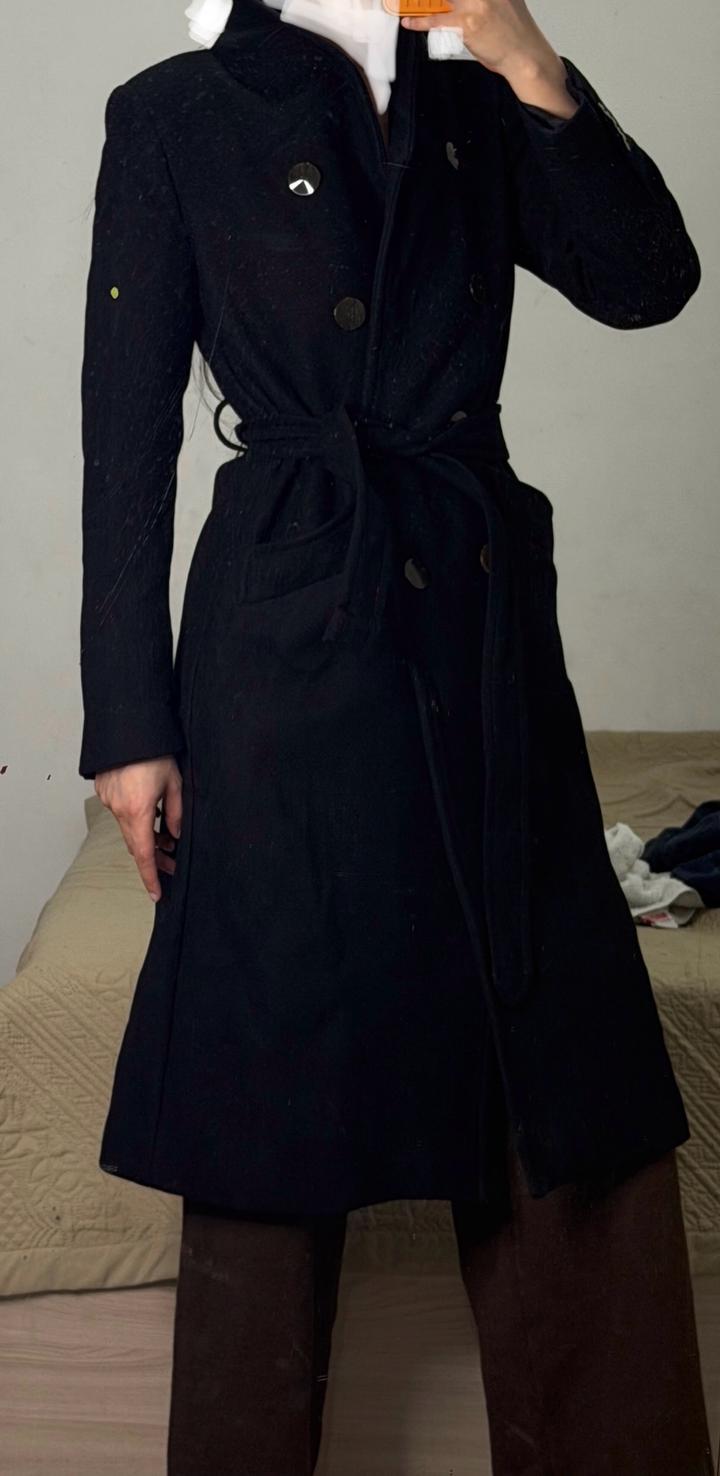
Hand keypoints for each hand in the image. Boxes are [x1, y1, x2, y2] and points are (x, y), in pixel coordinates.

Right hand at [94, 756, 182, 901]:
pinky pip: (121, 812)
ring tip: (167, 837)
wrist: (128, 727)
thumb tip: (175, 835)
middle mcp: (119, 809)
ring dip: (146, 836)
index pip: (143, 854)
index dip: (151, 876)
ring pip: (128, 828)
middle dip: (154, 857)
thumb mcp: (175, 783)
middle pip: (135, 844)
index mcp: (138, 811)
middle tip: (173, 863)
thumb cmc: (154, 752)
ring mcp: (109, 800)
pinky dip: (135, 819)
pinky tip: (151, 813)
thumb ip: (176, 813)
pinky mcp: (104, 790)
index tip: (156, 893)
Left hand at [401, 0, 573, 113]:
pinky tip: (410, 21)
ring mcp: (476, 3)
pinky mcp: (468, 23)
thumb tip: (454, 1)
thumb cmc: (513, 32)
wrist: (526, 56)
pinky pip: (437, 19)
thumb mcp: (501, 1)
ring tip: (404, 4)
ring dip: (419, 3)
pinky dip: (420, 20)